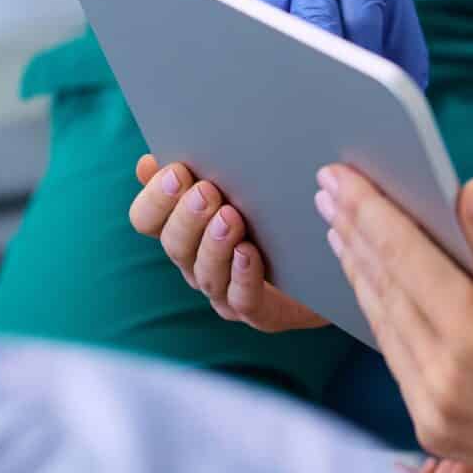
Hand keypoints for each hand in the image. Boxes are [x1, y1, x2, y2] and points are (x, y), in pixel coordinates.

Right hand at [129, 154, 328, 332]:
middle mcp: (197, 261)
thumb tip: (149, 160)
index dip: (155, 197)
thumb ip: (201, 168)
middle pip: (174, 244)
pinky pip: (243, 299)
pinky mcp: (258, 311)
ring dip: (214, 244)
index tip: (176, 171)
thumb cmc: (275, 211)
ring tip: (230, 217)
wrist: (326, 260)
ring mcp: (224, 290)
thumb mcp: (241, 181)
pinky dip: (242, 276)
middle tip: (206, 191)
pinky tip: (249, 253)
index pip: (146, 218)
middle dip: (187, 216)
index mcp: (184, 228)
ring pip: (205, 273)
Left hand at [318, 167, 472, 472]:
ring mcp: (435, 412)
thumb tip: (468, 192)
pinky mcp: (437, 434)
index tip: (338, 176)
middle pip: (384, 290)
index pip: (405, 256)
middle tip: (327, 191)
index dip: (369, 211)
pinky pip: (397, 363)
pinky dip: (383, 320)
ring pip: (384, 328)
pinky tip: (378, 294)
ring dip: (360, 276)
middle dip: (353, 236)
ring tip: (342, 234)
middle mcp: (443, 378)